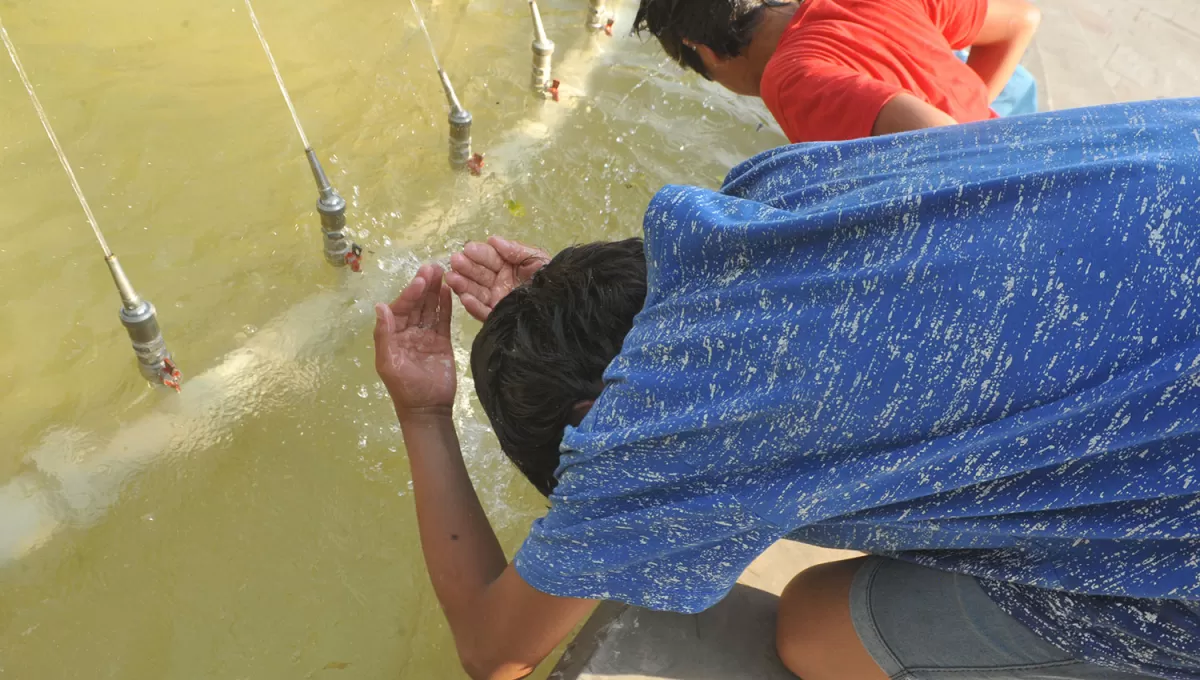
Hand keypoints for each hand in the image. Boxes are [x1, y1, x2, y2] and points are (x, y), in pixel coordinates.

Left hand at [374, 264, 455, 416]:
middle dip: (423, 285)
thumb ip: (384, 335)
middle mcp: (408, 331)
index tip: (420, 280)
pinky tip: (448, 290)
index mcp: (393, 335)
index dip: (410, 293)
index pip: (401, 308)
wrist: (428, 409)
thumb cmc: (405, 388)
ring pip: (430, 308)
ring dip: (434, 290)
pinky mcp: (442, 341)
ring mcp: (426, 335)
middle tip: (433, 266)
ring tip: (442, 271)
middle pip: (416, 304)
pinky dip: (445, 305)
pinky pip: (443, 319)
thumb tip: (380, 306)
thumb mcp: (388, 363)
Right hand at [446, 236, 548, 321]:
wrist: (564, 304)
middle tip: (455, 261)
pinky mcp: (498, 317)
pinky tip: (465, 297)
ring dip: (463, 284)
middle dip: (466, 267)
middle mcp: (499, 282)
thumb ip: (515, 250)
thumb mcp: (537, 259)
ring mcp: (497, 300)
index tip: (468, 249)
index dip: (479, 253)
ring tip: (452, 278)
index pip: (490, 258)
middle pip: (479, 274)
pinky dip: (473, 306)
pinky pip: (483, 312)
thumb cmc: (552, 279)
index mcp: (507, 266)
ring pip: (476, 292)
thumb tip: (492, 240)